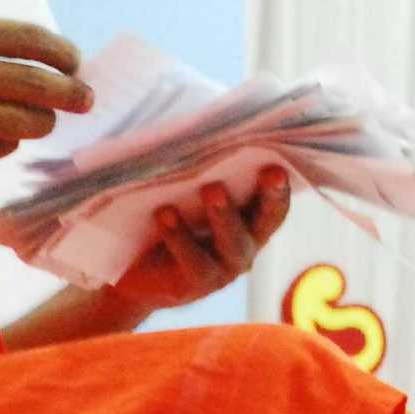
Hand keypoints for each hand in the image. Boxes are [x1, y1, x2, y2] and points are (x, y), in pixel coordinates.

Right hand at [0, 15, 91, 169]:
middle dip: (71, 94)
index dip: (62, 53)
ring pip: (21, 123)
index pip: (29, 39)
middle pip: (36, 84)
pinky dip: (5, 144)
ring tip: (42, 122)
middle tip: (84, 100)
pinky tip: (0, 137)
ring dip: (41, 123)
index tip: (76, 63)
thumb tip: (41, 57)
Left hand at [110, 170, 291, 317]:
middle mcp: (245, 245)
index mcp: (249, 219)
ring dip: (225, 215)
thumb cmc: (167, 218)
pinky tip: (165, 213)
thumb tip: (199, 130)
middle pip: (266, 222)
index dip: (281, 186)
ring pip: (233, 244)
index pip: (274, 202)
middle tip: (269, 172)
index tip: (280, 165)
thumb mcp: (185, 193)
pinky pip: (193, 260)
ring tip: (212, 189)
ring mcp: (224, 269)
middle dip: (271, 197)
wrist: (133, 272)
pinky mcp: (195, 284)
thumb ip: (199, 170)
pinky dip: (179, 235)